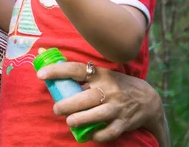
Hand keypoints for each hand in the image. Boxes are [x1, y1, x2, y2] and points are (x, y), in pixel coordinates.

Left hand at [37, 61, 164, 142]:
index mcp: (99, 74)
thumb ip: (73, 70)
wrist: (147, 100)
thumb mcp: (99, 73)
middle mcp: (109, 89)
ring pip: (97, 115)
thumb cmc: (114, 84)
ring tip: (70, 121)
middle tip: (56, 108)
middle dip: (68, 105)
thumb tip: (41, 53)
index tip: (41, 74)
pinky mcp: (124, 123)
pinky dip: (98, 135)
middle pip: (85, 97)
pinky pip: (109, 132)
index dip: (57, 71)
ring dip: (80, 119)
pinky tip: (89, 134)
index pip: (75, 69)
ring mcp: (117, 107)